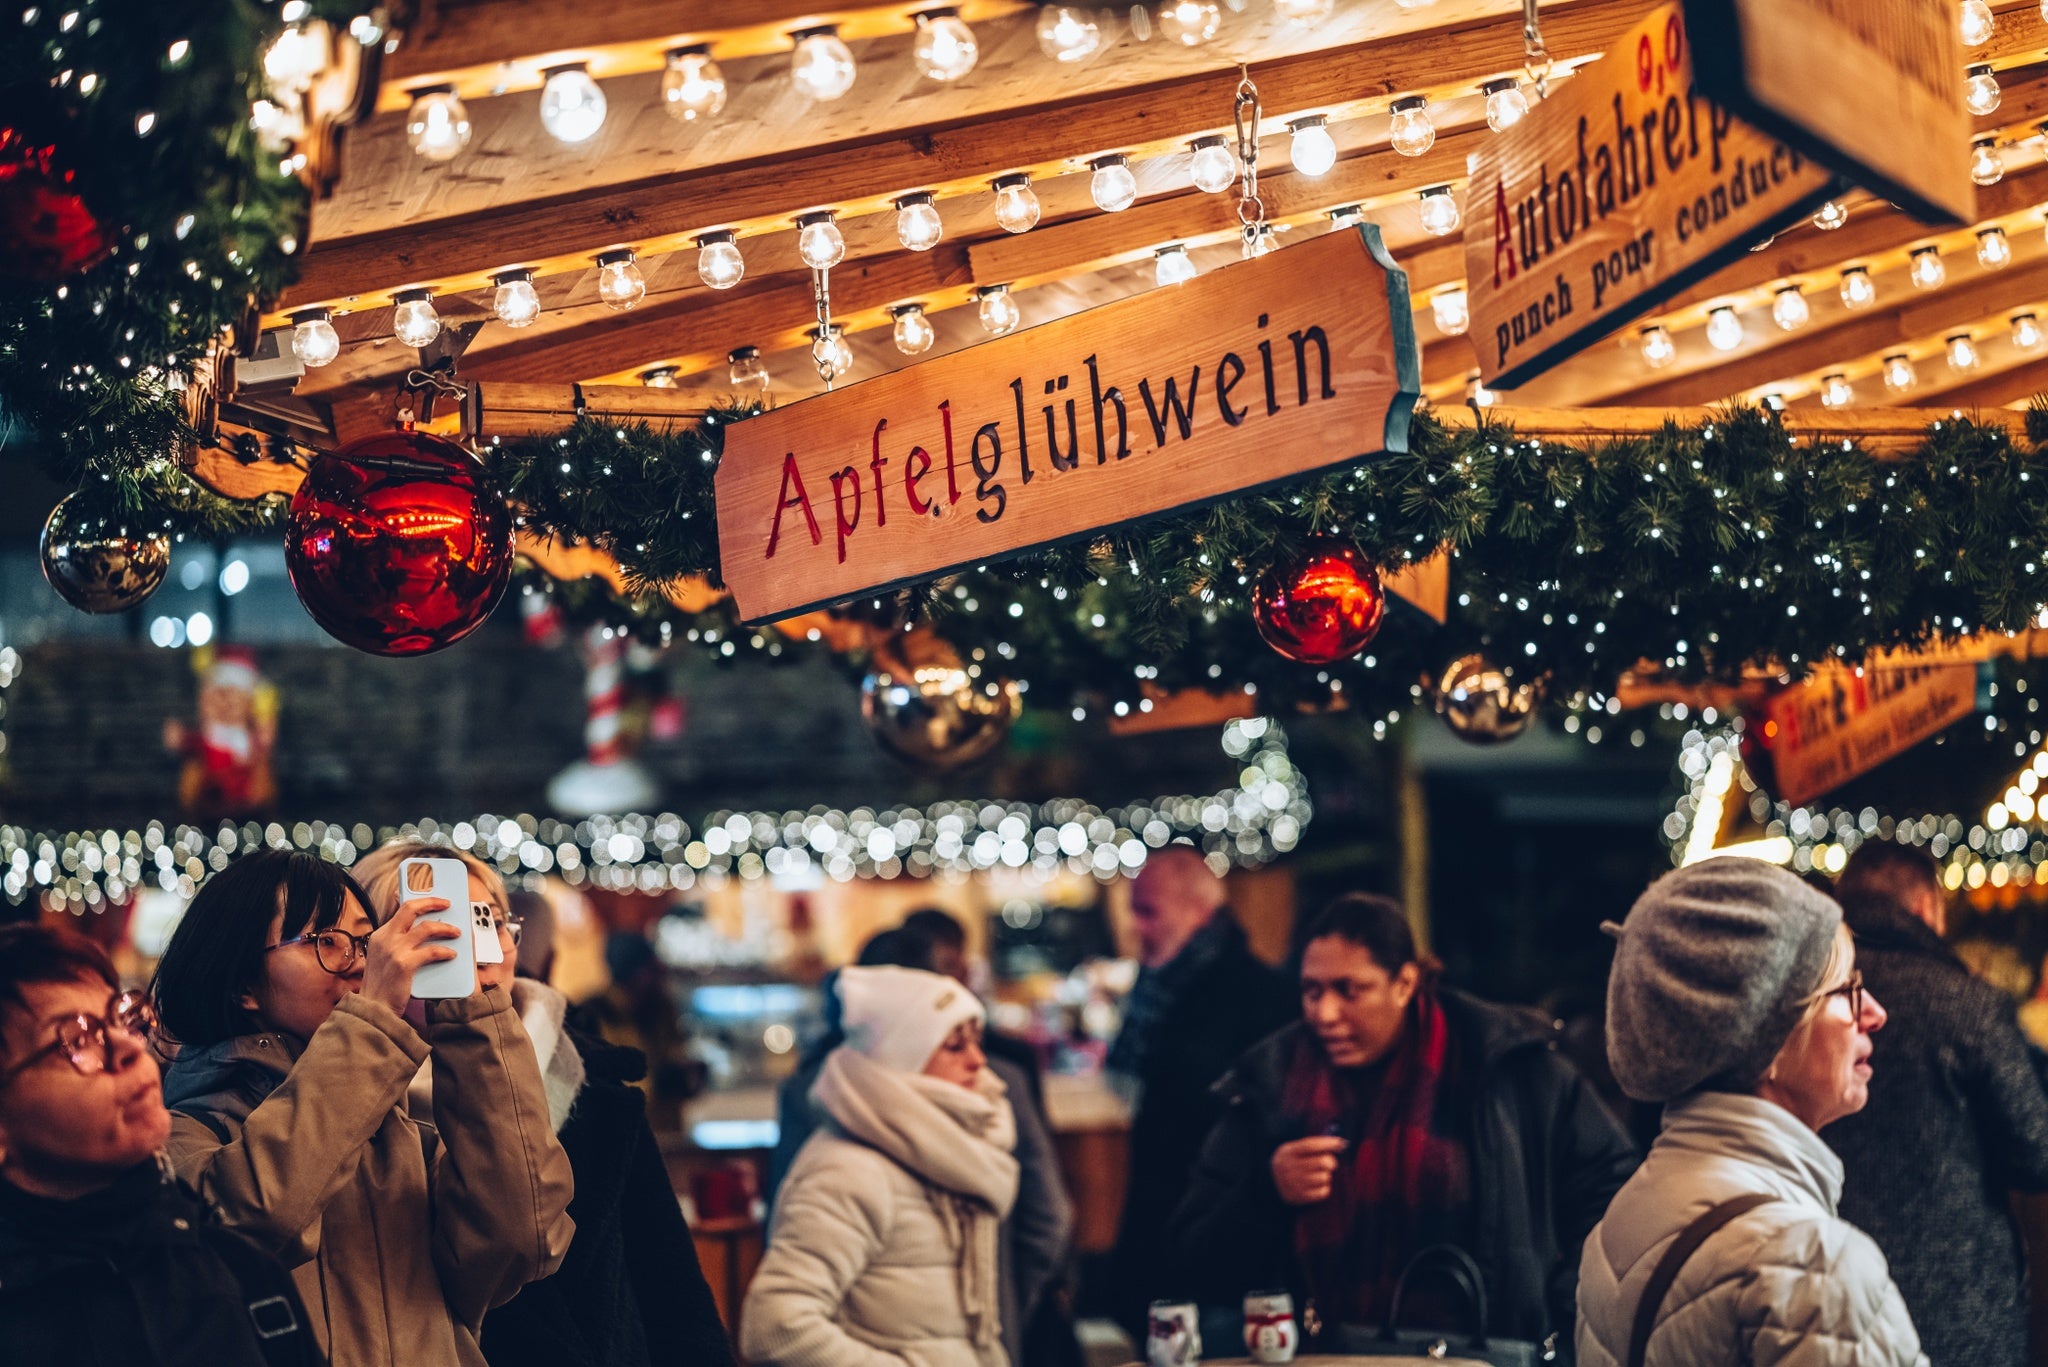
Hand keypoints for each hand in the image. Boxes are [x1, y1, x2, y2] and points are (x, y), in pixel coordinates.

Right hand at [361, 897, 461, 1016]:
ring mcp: (394, 950)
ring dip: (445, 928)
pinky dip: (444, 951)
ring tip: (456, 932)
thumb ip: (398, 943)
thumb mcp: (384, 958)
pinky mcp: (404, 964)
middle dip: (432, 902)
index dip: (420, 902)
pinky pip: (431, 951)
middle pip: (411, 909)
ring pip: (426, 928)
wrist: (374, 1009)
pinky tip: (451, 954)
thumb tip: (425, 931)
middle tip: (447, 904)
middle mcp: (385, 939)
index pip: (402, 910)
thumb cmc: (383, 986)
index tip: (434, 900)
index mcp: (380, 936)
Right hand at [1271, 1136, 1346, 1205]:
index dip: (1328, 1143)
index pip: (1311, 1145)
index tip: (1341, 1143)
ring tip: (1320, 1174)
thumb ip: (1310, 1146)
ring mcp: (1294, 1183)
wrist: (1269, 1182)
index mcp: (1288, 1152)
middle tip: (1329, 1162)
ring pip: (1324, 1178)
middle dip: (1331, 1161)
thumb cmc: (1288, 1162)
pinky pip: (1322, 1192)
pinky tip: (1318, 1185)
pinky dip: (1324, 1188)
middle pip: (1322, 1162)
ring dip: (1326, 1175)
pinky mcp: (1298, 1197)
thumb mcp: (1291, 1149)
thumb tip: (1337, 1143)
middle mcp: (1290, 1167)